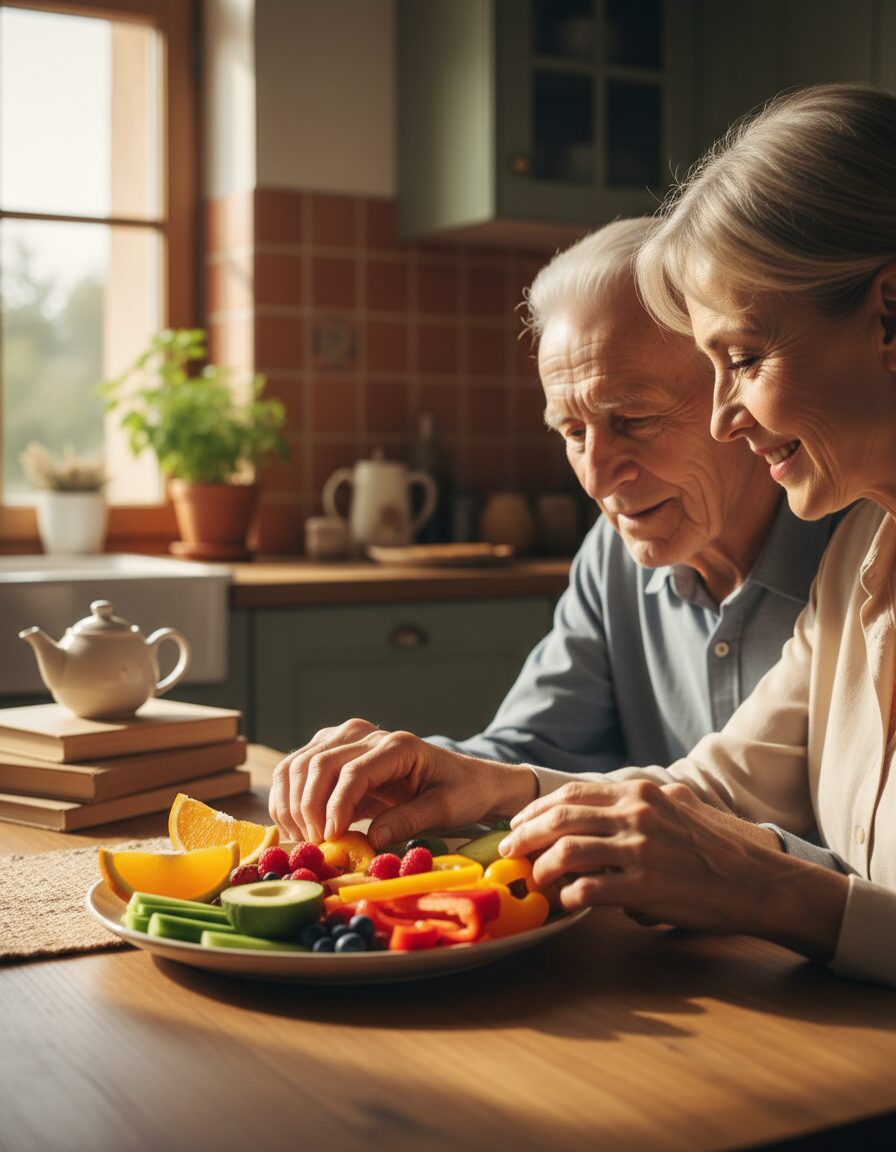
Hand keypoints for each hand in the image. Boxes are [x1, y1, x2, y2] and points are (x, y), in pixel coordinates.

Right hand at [268, 717, 537, 848]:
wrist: (465, 779)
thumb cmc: (460, 792)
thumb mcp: (446, 809)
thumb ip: (411, 821)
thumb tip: (371, 840)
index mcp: (399, 745)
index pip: (353, 770)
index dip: (336, 805)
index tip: (331, 838)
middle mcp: (367, 735)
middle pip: (320, 763)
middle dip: (309, 807)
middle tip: (315, 846)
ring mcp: (346, 740)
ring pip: (300, 763)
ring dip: (292, 803)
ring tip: (305, 840)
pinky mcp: (333, 753)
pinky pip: (298, 770)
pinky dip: (288, 798)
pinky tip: (297, 828)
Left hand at [498, 778, 796, 938]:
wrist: (759, 882)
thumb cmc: (719, 849)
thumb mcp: (679, 807)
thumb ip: (640, 804)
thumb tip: (604, 812)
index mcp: (641, 793)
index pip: (572, 793)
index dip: (537, 808)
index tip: (518, 822)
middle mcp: (637, 814)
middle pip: (560, 818)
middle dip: (525, 834)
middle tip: (508, 852)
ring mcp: (641, 850)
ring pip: (568, 852)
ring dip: (542, 867)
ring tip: (535, 878)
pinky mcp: (646, 887)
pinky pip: (591, 890)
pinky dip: (570, 896)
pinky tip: (567, 901)